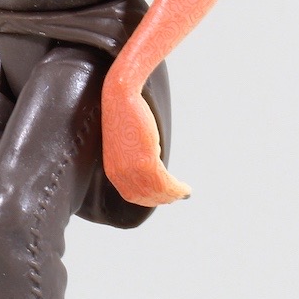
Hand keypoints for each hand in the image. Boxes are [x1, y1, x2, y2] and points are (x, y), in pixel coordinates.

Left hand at [100, 72, 190, 206]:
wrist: (121, 98)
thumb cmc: (124, 117)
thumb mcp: (127, 146)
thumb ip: (135, 161)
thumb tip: (153, 170)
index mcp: (113, 171)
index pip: (132, 195)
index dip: (149, 200)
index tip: (162, 198)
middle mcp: (120, 174)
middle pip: (146, 197)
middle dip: (163, 199)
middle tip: (177, 197)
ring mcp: (132, 169)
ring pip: (157, 191)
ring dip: (174, 195)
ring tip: (184, 192)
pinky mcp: (145, 161)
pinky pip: (164, 182)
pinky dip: (177, 188)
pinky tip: (185, 188)